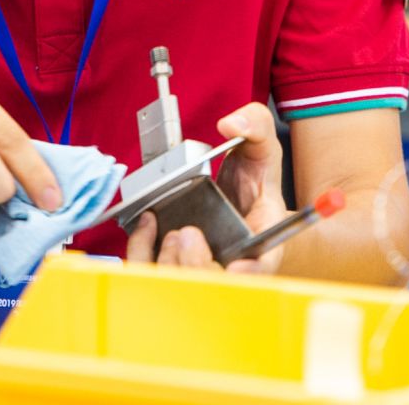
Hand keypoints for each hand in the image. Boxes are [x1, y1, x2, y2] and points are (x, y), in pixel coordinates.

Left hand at [125, 103, 290, 274]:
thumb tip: (230, 125)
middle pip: (215, 281)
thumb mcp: (264, 147)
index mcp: (264, 241)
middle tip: (188, 233)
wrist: (245, 203)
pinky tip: (147, 225)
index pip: (261, 267)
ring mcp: (204, 266)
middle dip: (197, 263)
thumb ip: (255, 127)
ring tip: (167, 230)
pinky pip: (155, 271)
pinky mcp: (178, 265)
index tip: (235, 265)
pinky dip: (145, 251)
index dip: (249, 272)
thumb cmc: (257, 181)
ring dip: (169, 261)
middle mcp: (234, 262)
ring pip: (182, 282)